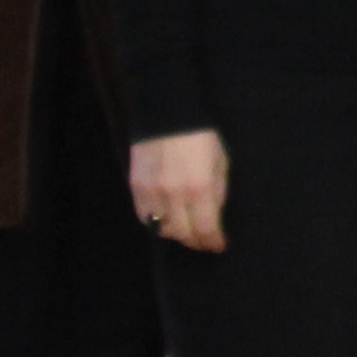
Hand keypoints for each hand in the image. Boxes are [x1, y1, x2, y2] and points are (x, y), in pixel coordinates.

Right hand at [132, 131, 227, 250]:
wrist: (169, 111)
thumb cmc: (202, 135)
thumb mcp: (220, 162)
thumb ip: (217, 192)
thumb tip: (213, 216)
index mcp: (200, 188)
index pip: (206, 229)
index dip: (213, 242)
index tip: (218, 245)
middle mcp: (174, 195)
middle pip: (183, 234)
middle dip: (196, 241)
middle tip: (203, 240)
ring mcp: (152, 191)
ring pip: (161, 229)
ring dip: (175, 232)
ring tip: (184, 228)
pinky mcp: (136, 186)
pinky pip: (144, 216)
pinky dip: (155, 221)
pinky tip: (164, 217)